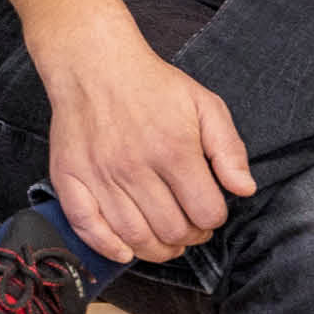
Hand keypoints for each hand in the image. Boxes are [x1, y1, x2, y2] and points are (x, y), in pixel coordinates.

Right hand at [30, 22, 254, 263]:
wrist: (94, 64)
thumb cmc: (152, 85)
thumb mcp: (205, 104)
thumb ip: (229, 149)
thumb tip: (243, 189)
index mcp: (174, 150)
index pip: (205, 213)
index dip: (213, 219)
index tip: (209, 212)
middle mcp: (136, 168)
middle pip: (172, 231)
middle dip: (189, 236)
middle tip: (188, 226)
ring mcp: (100, 176)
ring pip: (134, 237)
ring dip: (157, 249)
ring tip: (165, 240)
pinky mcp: (70, 178)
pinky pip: (86, 228)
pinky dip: (107, 248)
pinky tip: (124, 250)